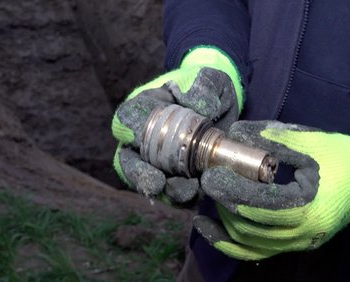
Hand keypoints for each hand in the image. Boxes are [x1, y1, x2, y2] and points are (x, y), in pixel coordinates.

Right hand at [111, 47, 242, 204]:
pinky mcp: (175, 178)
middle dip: (140, 175)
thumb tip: (202, 106)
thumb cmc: (207, 89)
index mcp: (143, 109)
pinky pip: (173, 193)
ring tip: (187, 191)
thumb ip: (203, 85)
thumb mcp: (209, 78)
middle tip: (156, 183)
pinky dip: (183, 198)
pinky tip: (198, 195)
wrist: (223, 107)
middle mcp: (142, 139)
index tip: (136, 138)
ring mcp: (156, 162)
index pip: (126, 120)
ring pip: (149, 182)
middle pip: (129, 161)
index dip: (127, 131)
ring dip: (166, 191)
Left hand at [194, 120, 349, 259]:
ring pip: (250, 244)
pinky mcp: (295, 244)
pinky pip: (257, 251)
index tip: (211, 175)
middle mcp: (304, 234)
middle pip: (250, 228)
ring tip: (211, 199)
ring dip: (225, 223)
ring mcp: (300, 243)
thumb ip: (271, 139)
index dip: (232, 191)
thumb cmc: (342, 156)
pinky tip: (209, 229)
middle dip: (225, 204)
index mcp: (310, 208)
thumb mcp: (308, 141)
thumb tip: (234, 134)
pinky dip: (231, 243)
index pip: (259, 205)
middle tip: (209, 181)